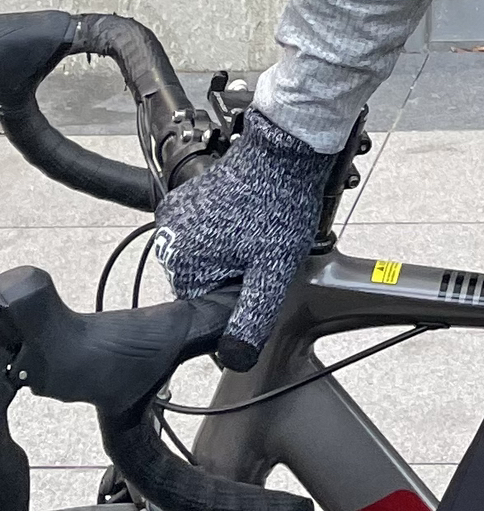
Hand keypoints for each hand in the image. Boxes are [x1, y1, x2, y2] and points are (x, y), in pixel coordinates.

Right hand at [152, 109, 333, 369]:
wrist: (287, 150)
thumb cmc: (281, 205)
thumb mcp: (272, 272)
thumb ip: (251, 318)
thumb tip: (233, 360)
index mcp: (181, 261)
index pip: (203, 306)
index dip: (236, 299)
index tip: (259, 276)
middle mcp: (168, 238)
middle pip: (202, 280)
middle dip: (232, 274)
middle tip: (262, 249)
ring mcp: (176, 215)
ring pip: (204, 258)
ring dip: (230, 253)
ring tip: (257, 230)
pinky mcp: (186, 199)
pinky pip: (202, 234)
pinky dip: (224, 233)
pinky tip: (248, 218)